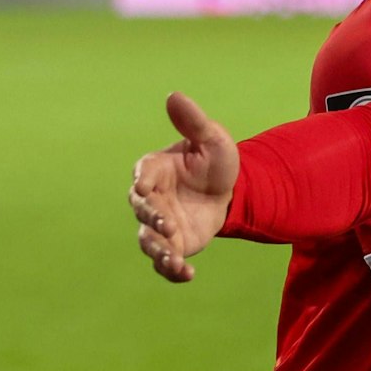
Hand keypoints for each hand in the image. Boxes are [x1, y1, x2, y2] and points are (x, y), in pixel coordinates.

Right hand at [130, 92, 237, 281]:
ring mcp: (159, 224)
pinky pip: (165, 260)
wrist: (228, 191)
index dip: (143, 182)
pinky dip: (171, 270)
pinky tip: (187, 275)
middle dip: (151, 220)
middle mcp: (151, 199)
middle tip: (167, 226)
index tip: (146, 188)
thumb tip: (174, 95)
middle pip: (141, 211)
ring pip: (148, 240)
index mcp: (154, 170)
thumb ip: (193, 122)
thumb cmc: (214, 161)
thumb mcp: (211, 139)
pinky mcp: (173, 244)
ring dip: (158, 251)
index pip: (142, 175)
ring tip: (174, 261)